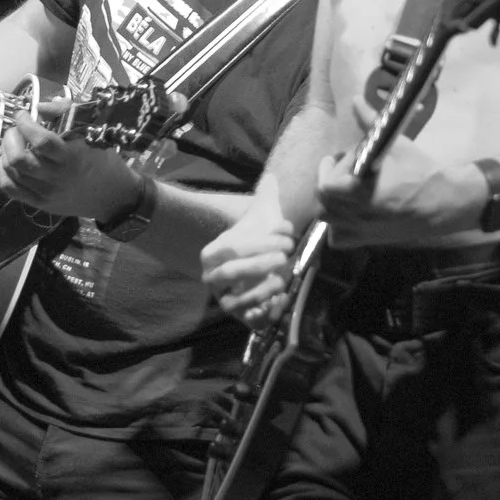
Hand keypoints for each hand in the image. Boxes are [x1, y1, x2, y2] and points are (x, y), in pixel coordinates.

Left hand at [0, 117, 145, 220]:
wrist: (112, 196)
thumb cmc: (102, 160)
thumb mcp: (93, 133)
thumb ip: (67, 113)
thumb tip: (39, 106)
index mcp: (71, 157)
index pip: (41, 141)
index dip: (25, 124)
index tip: (23, 113)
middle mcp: (56, 177)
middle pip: (20, 159)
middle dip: (11, 137)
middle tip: (16, 129)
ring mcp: (45, 193)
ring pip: (12, 172)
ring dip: (5, 151)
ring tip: (12, 142)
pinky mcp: (39, 204)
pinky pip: (10, 189)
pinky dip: (2, 172)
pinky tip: (6, 160)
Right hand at [202, 201, 297, 324]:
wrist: (261, 265)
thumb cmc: (259, 239)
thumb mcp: (261, 217)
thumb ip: (266, 196)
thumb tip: (273, 178)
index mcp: (212, 254)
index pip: (231, 247)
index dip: (260, 242)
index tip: (287, 234)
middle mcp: (213, 279)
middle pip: (231, 272)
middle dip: (260, 263)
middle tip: (286, 255)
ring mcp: (225, 300)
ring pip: (235, 302)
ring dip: (262, 290)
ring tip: (283, 279)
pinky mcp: (242, 317)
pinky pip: (250, 321)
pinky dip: (266, 314)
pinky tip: (282, 300)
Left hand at [316, 135, 485, 245]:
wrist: (444, 202)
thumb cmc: (419, 171)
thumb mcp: (394, 143)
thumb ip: (370, 122)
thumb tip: (356, 100)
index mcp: (360, 191)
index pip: (326, 184)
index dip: (330, 169)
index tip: (338, 157)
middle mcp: (356, 214)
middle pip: (323, 200)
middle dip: (330, 181)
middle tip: (345, 169)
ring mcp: (360, 230)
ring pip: (327, 218)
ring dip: (331, 202)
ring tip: (346, 189)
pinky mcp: (368, 240)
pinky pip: (338, 238)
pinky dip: (337, 226)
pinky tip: (351, 212)